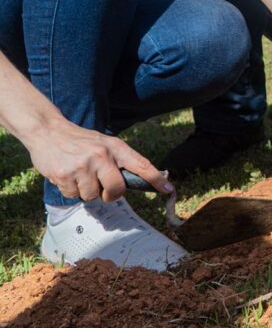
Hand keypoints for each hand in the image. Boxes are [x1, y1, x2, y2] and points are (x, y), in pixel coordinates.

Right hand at [26, 119, 171, 202]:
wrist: (48, 131)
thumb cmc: (80, 141)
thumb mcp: (104, 143)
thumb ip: (118, 160)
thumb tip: (135, 182)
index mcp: (115, 147)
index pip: (141, 164)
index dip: (156, 179)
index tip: (168, 189)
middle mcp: (101, 156)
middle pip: (117, 190)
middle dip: (111, 195)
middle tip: (104, 189)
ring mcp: (82, 166)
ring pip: (93, 196)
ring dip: (87, 191)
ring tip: (80, 175)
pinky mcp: (64, 175)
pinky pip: (74, 196)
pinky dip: (71, 190)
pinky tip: (68, 175)